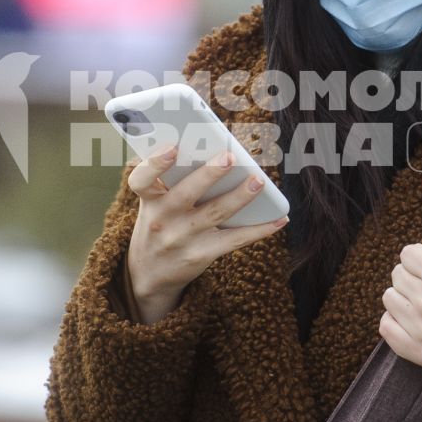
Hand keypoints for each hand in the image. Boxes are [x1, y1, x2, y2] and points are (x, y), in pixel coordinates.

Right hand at [124, 144, 287, 323]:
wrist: (148, 273)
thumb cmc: (159, 224)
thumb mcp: (155, 204)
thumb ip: (174, 181)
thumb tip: (219, 155)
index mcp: (149, 199)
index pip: (142, 179)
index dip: (155, 163)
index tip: (172, 148)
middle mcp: (162, 219)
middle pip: (185, 193)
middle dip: (208, 175)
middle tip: (229, 157)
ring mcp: (182, 239)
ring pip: (216, 213)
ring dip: (240, 196)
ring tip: (259, 181)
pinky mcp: (200, 255)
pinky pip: (234, 239)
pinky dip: (259, 229)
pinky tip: (279, 219)